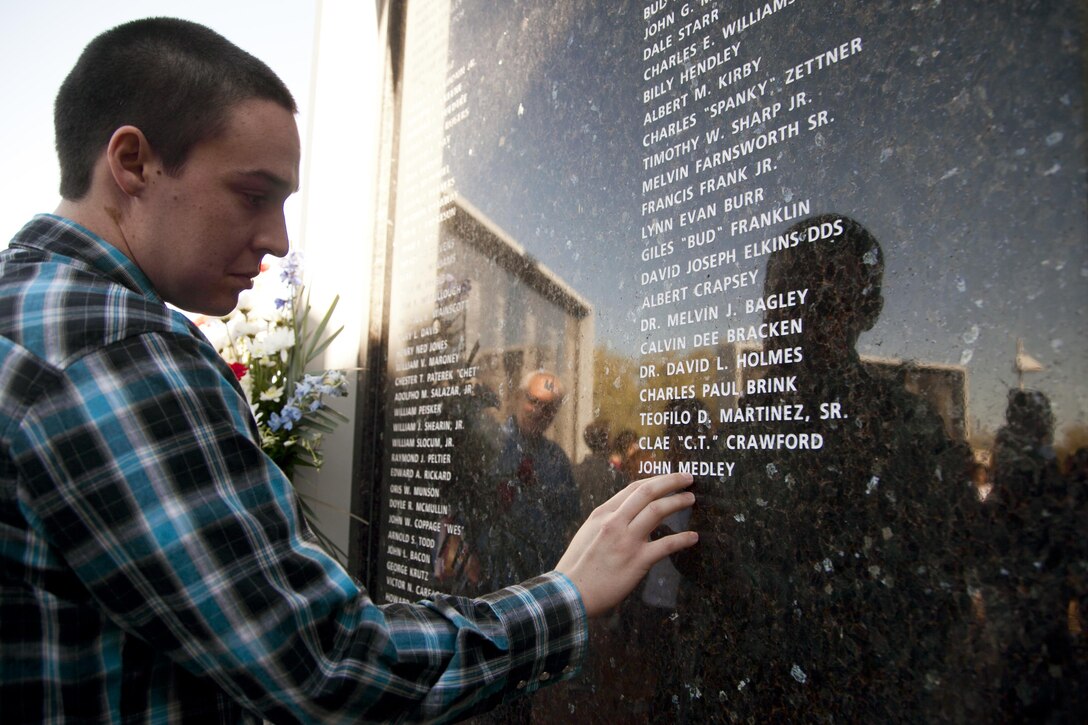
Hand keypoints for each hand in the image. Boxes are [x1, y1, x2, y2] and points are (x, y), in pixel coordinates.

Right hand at [555, 472, 697, 616]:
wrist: (573, 591)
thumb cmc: (579, 565)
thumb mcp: (589, 533)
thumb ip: (608, 522)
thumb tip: (628, 516)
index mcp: (603, 514)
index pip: (633, 489)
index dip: (654, 480)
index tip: (668, 477)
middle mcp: (615, 522)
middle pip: (647, 492)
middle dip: (670, 481)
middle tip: (687, 478)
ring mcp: (627, 540)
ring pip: (657, 511)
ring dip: (677, 502)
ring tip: (690, 498)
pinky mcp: (638, 560)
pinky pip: (666, 545)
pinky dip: (682, 539)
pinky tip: (693, 537)